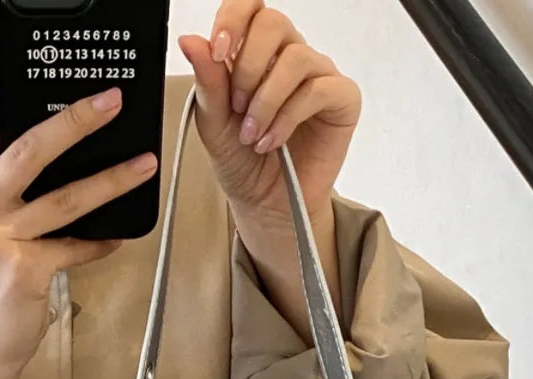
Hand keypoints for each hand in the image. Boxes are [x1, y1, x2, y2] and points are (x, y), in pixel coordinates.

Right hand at [0, 25, 157, 378]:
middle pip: (27, 148)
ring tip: (144, 162)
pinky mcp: (25, 270)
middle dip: (75, 120)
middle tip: (111, 100)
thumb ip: (1, 188)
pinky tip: (119, 234)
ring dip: (112, 179)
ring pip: (66, 197)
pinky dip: (102, 241)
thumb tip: (54, 149)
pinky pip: (77, 246)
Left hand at [177, 2, 361, 236]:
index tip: (219, 51)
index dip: (234, 19)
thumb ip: (207, 81)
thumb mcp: (214, 122)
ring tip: (252, 135)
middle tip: (236, 107)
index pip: (250, 7)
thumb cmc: (243, 162)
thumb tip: (190, 40)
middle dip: (247, 67)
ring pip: (295, 58)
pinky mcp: (342, 99)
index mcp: (257, 52)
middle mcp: (290, 56)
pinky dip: (287, 117)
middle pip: (274, 23)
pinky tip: (272, 141)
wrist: (266, 205)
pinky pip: (317, 89)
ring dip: (266, 101)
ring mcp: (318, 75)